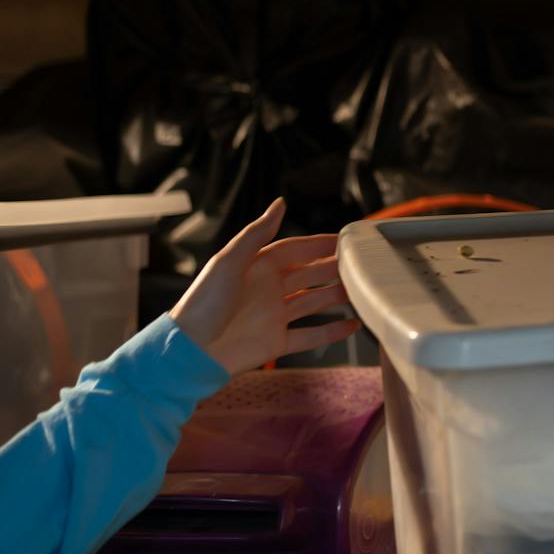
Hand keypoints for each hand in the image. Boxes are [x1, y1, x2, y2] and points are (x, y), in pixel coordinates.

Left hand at [169, 198, 356, 375]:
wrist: (190, 351)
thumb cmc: (203, 303)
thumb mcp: (229, 262)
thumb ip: (256, 234)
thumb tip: (280, 203)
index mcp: (257, 268)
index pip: (295, 250)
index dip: (319, 244)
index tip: (346, 239)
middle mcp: (269, 290)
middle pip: (310, 274)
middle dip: (334, 268)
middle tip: (362, 264)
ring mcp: (274, 317)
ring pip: (314, 302)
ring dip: (337, 295)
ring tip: (362, 291)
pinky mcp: (277, 342)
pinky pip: (311, 336)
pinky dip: (332, 332)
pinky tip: (353, 325)